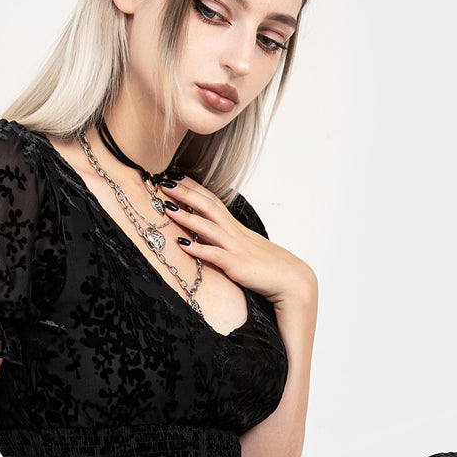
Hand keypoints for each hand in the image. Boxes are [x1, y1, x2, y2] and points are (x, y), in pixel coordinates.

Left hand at [162, 176, 316, 309]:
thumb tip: (217, 236)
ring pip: (209, 227)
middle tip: (164, 182)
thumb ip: (231, 241)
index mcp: (236, 228)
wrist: (292, 281)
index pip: (213, 201)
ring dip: (187, 217)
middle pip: (208, 207)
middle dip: (186, 194)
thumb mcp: (248, 248)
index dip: (195, 188)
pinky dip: (198, 249)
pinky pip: (215, 255)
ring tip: (167, 209)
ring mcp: (236, 248)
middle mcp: (235, 233)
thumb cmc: (269, 267)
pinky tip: (182, 245)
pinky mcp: (237, 265)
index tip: (176, 176)